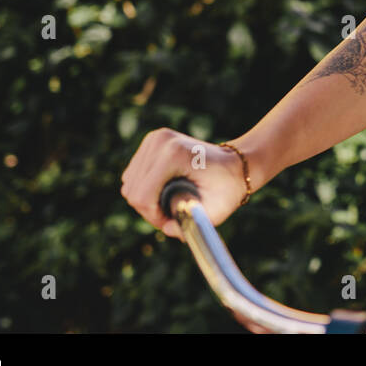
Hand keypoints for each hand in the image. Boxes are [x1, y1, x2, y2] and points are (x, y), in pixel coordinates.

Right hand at [120, 127, 248, 239]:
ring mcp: (155, 138)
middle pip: (132, 190)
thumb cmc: (227, 189)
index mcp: (173, 155)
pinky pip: (133, 173)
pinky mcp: (152, 140)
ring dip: (145, 198)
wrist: (236, 164)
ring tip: (169, 201)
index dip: (153, 216)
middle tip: (170, 213)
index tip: (171, 220)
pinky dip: (144, 186)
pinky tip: (164, 188)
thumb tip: (166, 228)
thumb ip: (189, 225)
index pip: (141, 196)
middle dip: (148, 208)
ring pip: (129, 182)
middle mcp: (161, 141)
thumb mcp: (214, 212)